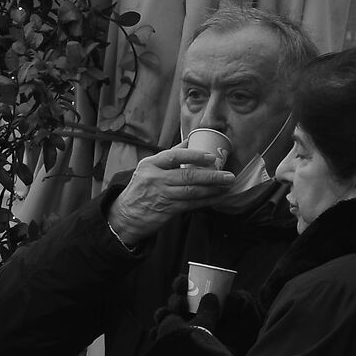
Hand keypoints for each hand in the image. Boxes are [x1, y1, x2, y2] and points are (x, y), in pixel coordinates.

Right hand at [107, 147, 235, 247]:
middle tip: (229, 175)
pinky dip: (206, 200)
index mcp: (150, 164)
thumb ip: (169, 156)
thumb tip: (190, 140)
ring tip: (227, 186)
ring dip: (213, 189)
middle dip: (212, 176)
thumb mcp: (148, 168)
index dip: (194, 156)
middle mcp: (155, 178)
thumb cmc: (141, 188)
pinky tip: (216, 197)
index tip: (211, 157)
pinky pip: (191, 204)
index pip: (174, 156)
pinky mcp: (167, 210)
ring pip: (192, 191)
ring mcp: (161, 195)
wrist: (126, 215)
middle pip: (188, 175)